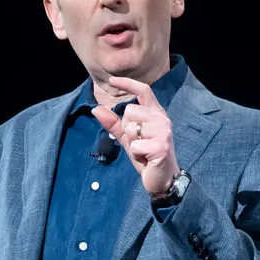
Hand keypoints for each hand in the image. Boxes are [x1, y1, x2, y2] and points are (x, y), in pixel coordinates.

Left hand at [91, 76, 179, 196]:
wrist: (162, 179)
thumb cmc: (146, 156)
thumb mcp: (128, 137)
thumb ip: (114, 123)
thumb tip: (96, 109)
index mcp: (156, 113)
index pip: (143, 90)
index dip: (127, 83)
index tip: (112, 80)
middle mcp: (162, 119)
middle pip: (130, 110)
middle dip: (127, 127)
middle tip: (138, 141)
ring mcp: (163, 131)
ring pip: (131, 127)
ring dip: (132, 141)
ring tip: (143, 149)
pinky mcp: (161, 146)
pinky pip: (135, 144)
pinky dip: (136, 153)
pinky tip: (146, 158)